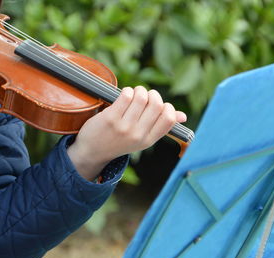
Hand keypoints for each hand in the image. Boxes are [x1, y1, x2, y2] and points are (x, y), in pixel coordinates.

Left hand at [67, 86, 186, 179]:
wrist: (91, 152)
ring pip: (141, 97)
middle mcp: (138, 135)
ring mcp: (124, 127)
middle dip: (152, 94)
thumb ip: (160, 126)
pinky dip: (127, 91)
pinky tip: (124, 95)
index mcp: (148, 140)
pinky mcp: (110, 118)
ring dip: (138, 90)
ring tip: (133, 94)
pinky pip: (126, 95)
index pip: (169, 118)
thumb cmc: (118, 141)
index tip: (158, 105)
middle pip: (157, 104)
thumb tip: (182, 116)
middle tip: (144, 96)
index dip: (167, 106)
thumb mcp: (141, 139)